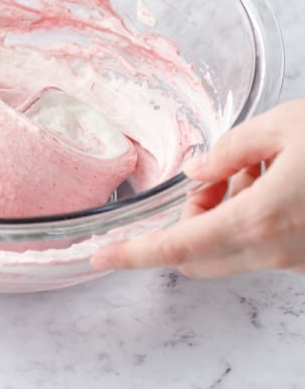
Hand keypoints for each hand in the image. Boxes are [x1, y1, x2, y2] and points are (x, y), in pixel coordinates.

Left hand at [92, 100, 304, 277]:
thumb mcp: (286, 126)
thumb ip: (231, 149)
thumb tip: (197, 171)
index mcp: (258, 219)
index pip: (177, 247)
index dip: (133, 253)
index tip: (101, 255)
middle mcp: (274, 252)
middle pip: (197, 256)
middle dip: (187, 219)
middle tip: (212, 174)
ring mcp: (295, 262)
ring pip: (230, 252)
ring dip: (224, 217)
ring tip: (258, 167)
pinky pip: (263, 250)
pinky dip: (254, 222)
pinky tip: (277, 181)